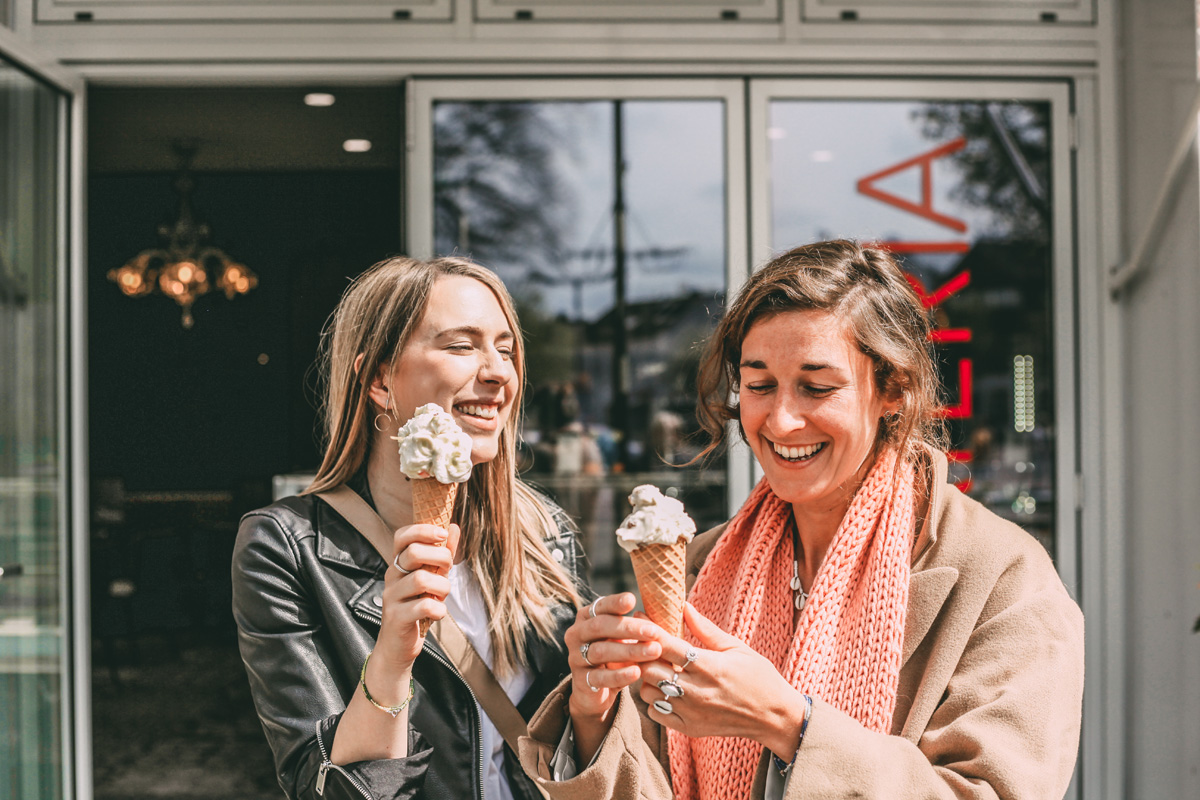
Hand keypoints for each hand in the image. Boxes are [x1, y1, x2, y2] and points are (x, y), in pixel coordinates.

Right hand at [373, 522, 460, 670]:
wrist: (397, 647)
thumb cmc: (417, 608)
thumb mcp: (431, 578)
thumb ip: (441, 554)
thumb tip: (452, 526)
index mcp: (398, 564)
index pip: (402, 536)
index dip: (422, 529)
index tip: (442, 534)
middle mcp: (391, 577)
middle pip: (414, 553)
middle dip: (441, 558)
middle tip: (446, 571)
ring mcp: (391, 597)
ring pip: (422, 580)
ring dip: (442, 588)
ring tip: (442, 597)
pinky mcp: (397, 618)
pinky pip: (424, 607)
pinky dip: (439, 610)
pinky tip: (438, 613)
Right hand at [563, 593, 663, 761]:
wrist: (595, 691)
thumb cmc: (615, 655)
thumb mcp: (623, 638)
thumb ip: (636, 625)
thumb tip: (665, 611)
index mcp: (587, 618)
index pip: (600, 606)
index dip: (615, 602)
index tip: (633, 600)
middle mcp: (577, 634)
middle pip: (600, 626)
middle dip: (628, 628)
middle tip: (654, 631)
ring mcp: (576, 658)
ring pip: (600, 651)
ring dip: (629, 651)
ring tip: (654, 651)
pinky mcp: (581, 681)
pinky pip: (600, 677)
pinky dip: (619, 675)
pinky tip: (637, 672)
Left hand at [638, 603, 806, 757]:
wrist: (774, 716)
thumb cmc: (758, 676)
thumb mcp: (736, 647)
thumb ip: (705, 629)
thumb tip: (683, 605)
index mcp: (710, 666)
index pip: (666, 645)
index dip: (649, 630)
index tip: (639, 618)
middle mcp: (697, 691)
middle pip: (650, 668)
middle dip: (643, 653)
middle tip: (643, 643)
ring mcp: (692, 712)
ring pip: (647, 691)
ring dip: (646, 677)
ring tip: (656, 666)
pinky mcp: (690, 728)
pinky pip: (655, 713)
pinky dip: (654, 700)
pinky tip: (664, 689)